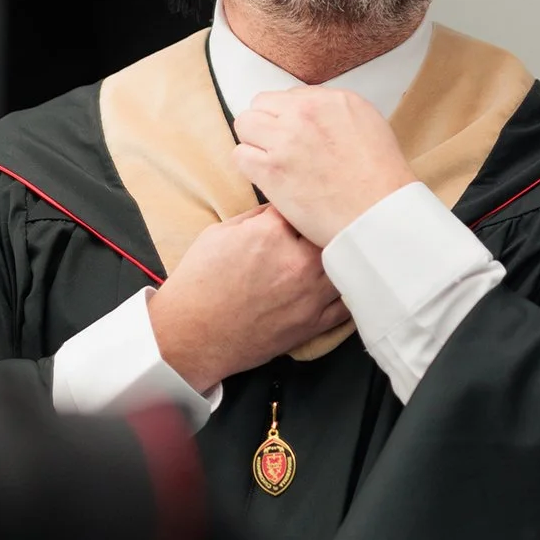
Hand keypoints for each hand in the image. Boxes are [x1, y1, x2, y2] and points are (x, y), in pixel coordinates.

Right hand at [148, 206, 348, 392]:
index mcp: (270, 234)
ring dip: (339, 256)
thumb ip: (255, 217)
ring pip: (345, 264)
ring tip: (336, 250)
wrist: (191, 335)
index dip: (300, 203)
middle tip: (319, 226)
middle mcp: (296, 262)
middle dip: (323, 227)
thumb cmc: (198, 286)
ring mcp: (309, 295)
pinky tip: (343, 281)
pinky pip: (346, 304)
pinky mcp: (312, 324)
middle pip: (329, 231)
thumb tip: (279, 207)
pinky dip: (348, 290)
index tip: (300, 205)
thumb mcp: (217, 234)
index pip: (300, 205)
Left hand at [233, 88, 415, 248]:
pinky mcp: (271, 169)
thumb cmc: (380, 181)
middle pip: (261, 104)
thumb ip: (335, 114)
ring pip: (245, 124)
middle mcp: (306, 113)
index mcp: (333, 99)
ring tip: (271, 164)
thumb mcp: (368, 126)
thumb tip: (312, 116)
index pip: (289, 96)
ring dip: (254, 143)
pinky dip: (249, 166)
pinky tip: (267, 179)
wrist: (378, 214)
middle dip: (266, 125)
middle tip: (278, 149)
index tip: (294, 136)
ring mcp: (286, 139)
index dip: (288, 118)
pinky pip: (240, 155)